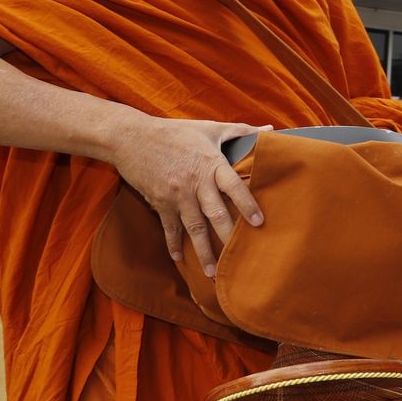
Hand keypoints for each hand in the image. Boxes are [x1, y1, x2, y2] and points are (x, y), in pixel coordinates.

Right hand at [111, 116, 267, 276]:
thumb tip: (270, 129)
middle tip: (240, 258)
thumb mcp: (209, 128)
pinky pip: (169, 228)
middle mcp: (195, 183)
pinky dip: (174, 244)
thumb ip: (242, 131)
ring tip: (212, 272)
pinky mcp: (160, 202)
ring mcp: (176, 195)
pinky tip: (180, 259)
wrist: (130, 137)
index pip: (234, 187)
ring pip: (193, 227)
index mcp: (211, 164)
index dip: (247, 204)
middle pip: (216, 214)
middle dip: (228, 236)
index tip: (259, 222)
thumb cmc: (174, 132)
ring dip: (203, 251)